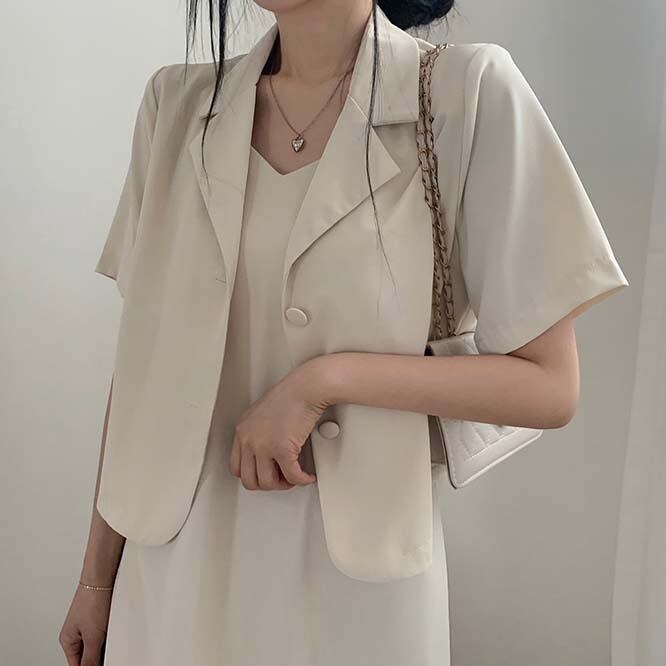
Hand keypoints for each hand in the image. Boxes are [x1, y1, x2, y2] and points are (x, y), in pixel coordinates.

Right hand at [59, 584, 112, 665]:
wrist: (102, 576)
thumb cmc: (93, 600)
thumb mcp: (93, 636)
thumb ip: (91, 658)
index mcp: (68, 641)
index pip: (77, 665)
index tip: (103, 664)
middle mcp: (76, 633)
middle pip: (87, 656)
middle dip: (98, 658)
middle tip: (109, 654)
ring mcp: (87, 624)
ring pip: (96, 644)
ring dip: (105, 646)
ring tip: (111, 640)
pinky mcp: (98, 616)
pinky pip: (103, 633)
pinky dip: (109, 636)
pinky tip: (115, 633)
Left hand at [229, 357, 329, 489]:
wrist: (305, 388)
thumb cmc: (291, 394)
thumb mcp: (262, 414)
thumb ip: (258, 433)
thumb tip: (267, 454)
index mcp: (242, 431)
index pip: (236, 467)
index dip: (253, 475)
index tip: (266, 473)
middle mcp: (249, 439)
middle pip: (249, 480)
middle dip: (268, 484)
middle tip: (281, 479)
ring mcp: (264, 446)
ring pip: (268, 483)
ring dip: (284, 484)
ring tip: (294, 477)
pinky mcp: (283, 449)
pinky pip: (292, 476)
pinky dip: (301, 480)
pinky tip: (307, 476)